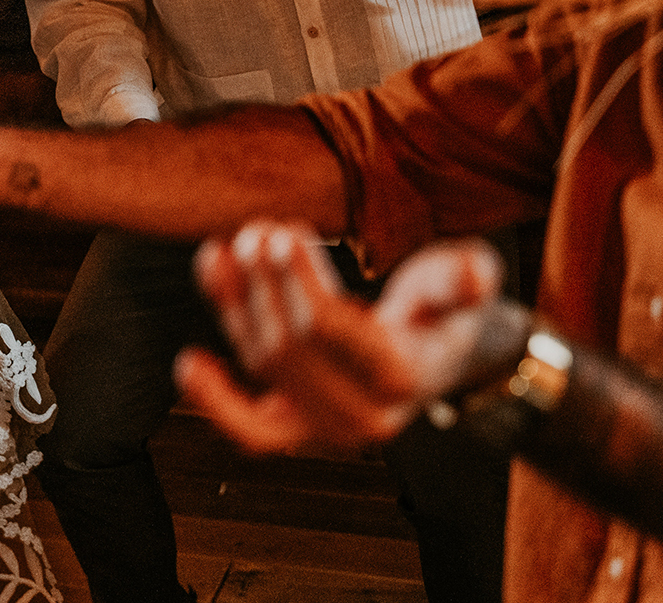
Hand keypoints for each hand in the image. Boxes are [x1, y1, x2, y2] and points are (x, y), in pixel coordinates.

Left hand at [176, 223, 502, 453]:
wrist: (440, 358)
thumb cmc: (443, 313)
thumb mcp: (460, 286)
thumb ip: (462, 277)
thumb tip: (473, 273)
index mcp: (401, 378)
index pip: (329, 328)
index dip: (297, 280)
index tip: (283, 234)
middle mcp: (362, 416)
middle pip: (289, 344)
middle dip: (265, 283)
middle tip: (257, 232)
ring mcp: (325, 427)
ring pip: (264, 364)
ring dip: (236, 306)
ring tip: (227, 251)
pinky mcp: (298, 430)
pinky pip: (251, 429)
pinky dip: (215, 400)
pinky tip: (189, 364)